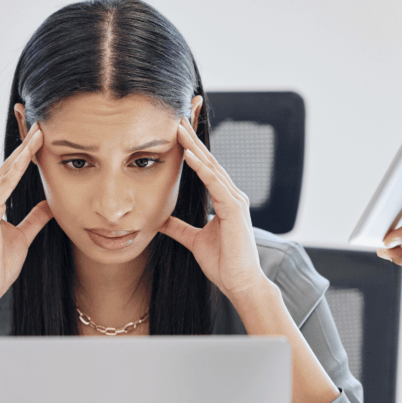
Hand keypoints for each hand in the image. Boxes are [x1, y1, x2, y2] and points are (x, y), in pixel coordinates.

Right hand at [0, 124, 51, 303]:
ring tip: (39, 133)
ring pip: (6, 172)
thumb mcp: (23, 237)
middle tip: (40, 125)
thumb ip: (34, 219)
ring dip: (23, 152)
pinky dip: (16, 170)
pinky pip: (4, 186)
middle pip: (7, 168)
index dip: (25, 156)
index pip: (10, 175)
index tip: (40, 139)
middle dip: (24, 146)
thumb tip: (49, 205)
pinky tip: (28, 156)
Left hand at [159, 117, 265, 299]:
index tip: (177, 134)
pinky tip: (190, 157)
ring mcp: (236, 202)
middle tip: (176, 120)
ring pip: (212, 168)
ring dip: (195, 148)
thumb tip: (161, 220)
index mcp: (225, 201)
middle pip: (209, 163)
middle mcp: (232, 197)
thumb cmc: (223, 263)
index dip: (192, 151)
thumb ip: (179, 228)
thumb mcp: (194, 241)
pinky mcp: (235, 210)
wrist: (240, 283)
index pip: (206, 170)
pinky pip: (216, 185)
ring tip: (179, 130)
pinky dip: (202, 170)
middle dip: (192, 141)